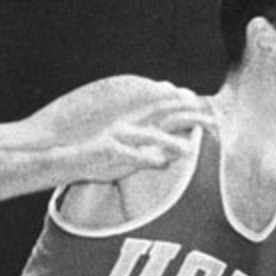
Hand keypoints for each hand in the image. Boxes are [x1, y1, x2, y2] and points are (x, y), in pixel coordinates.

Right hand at [75, 91, 214, 180]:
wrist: (63, 156)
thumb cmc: (98, 158)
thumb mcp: (129, 157)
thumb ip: (151, 153)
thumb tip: (173, 155)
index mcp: (135, 125)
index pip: (167, 115)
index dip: (188, 112)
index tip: (210, 113)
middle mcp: (129, 126)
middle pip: (163, 118)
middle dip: (188, 118)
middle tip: (212, 122)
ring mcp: (119, 136)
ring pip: (148, 135)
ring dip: (169, 141)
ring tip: (188, 150)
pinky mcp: (108, 149)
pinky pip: (130, 154)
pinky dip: (146, 158)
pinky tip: (161, 163)